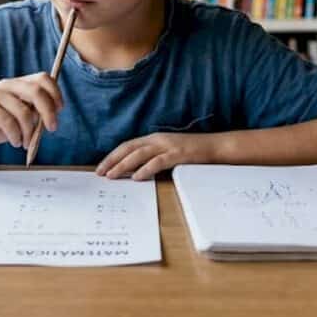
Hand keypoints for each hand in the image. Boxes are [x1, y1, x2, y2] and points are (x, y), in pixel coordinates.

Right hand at [0, 73, 62, 151]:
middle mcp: (8, 85)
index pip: (43, 78)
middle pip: (37, 91)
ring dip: (29, 132)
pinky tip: (14, 142)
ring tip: (25, 142)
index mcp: (19, 84)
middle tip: (52, 128)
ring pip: (24, 112)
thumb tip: (53, 114)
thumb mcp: (21, 118)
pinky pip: (9, 122)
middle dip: (48, 112)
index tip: (60, 109)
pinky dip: (16, 136)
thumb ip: (35, 112)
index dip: (55, 92)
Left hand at [95, 133, 215, 180]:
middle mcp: (158, 139)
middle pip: (129, 148)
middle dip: (112, 160)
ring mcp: (168, 145)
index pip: (128, 146)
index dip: (113, 156)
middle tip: (100, 173)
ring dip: (124, 165)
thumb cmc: (192, 153)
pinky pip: (158, 161)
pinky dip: (146, 169)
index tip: (101, 167)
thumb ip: (153, 159)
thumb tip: (134, 172)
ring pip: (139, 154)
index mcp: (154, 138)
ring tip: (112, 175)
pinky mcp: (178, 154)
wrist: (216, 147)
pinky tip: (137, 177)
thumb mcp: (169, 153)